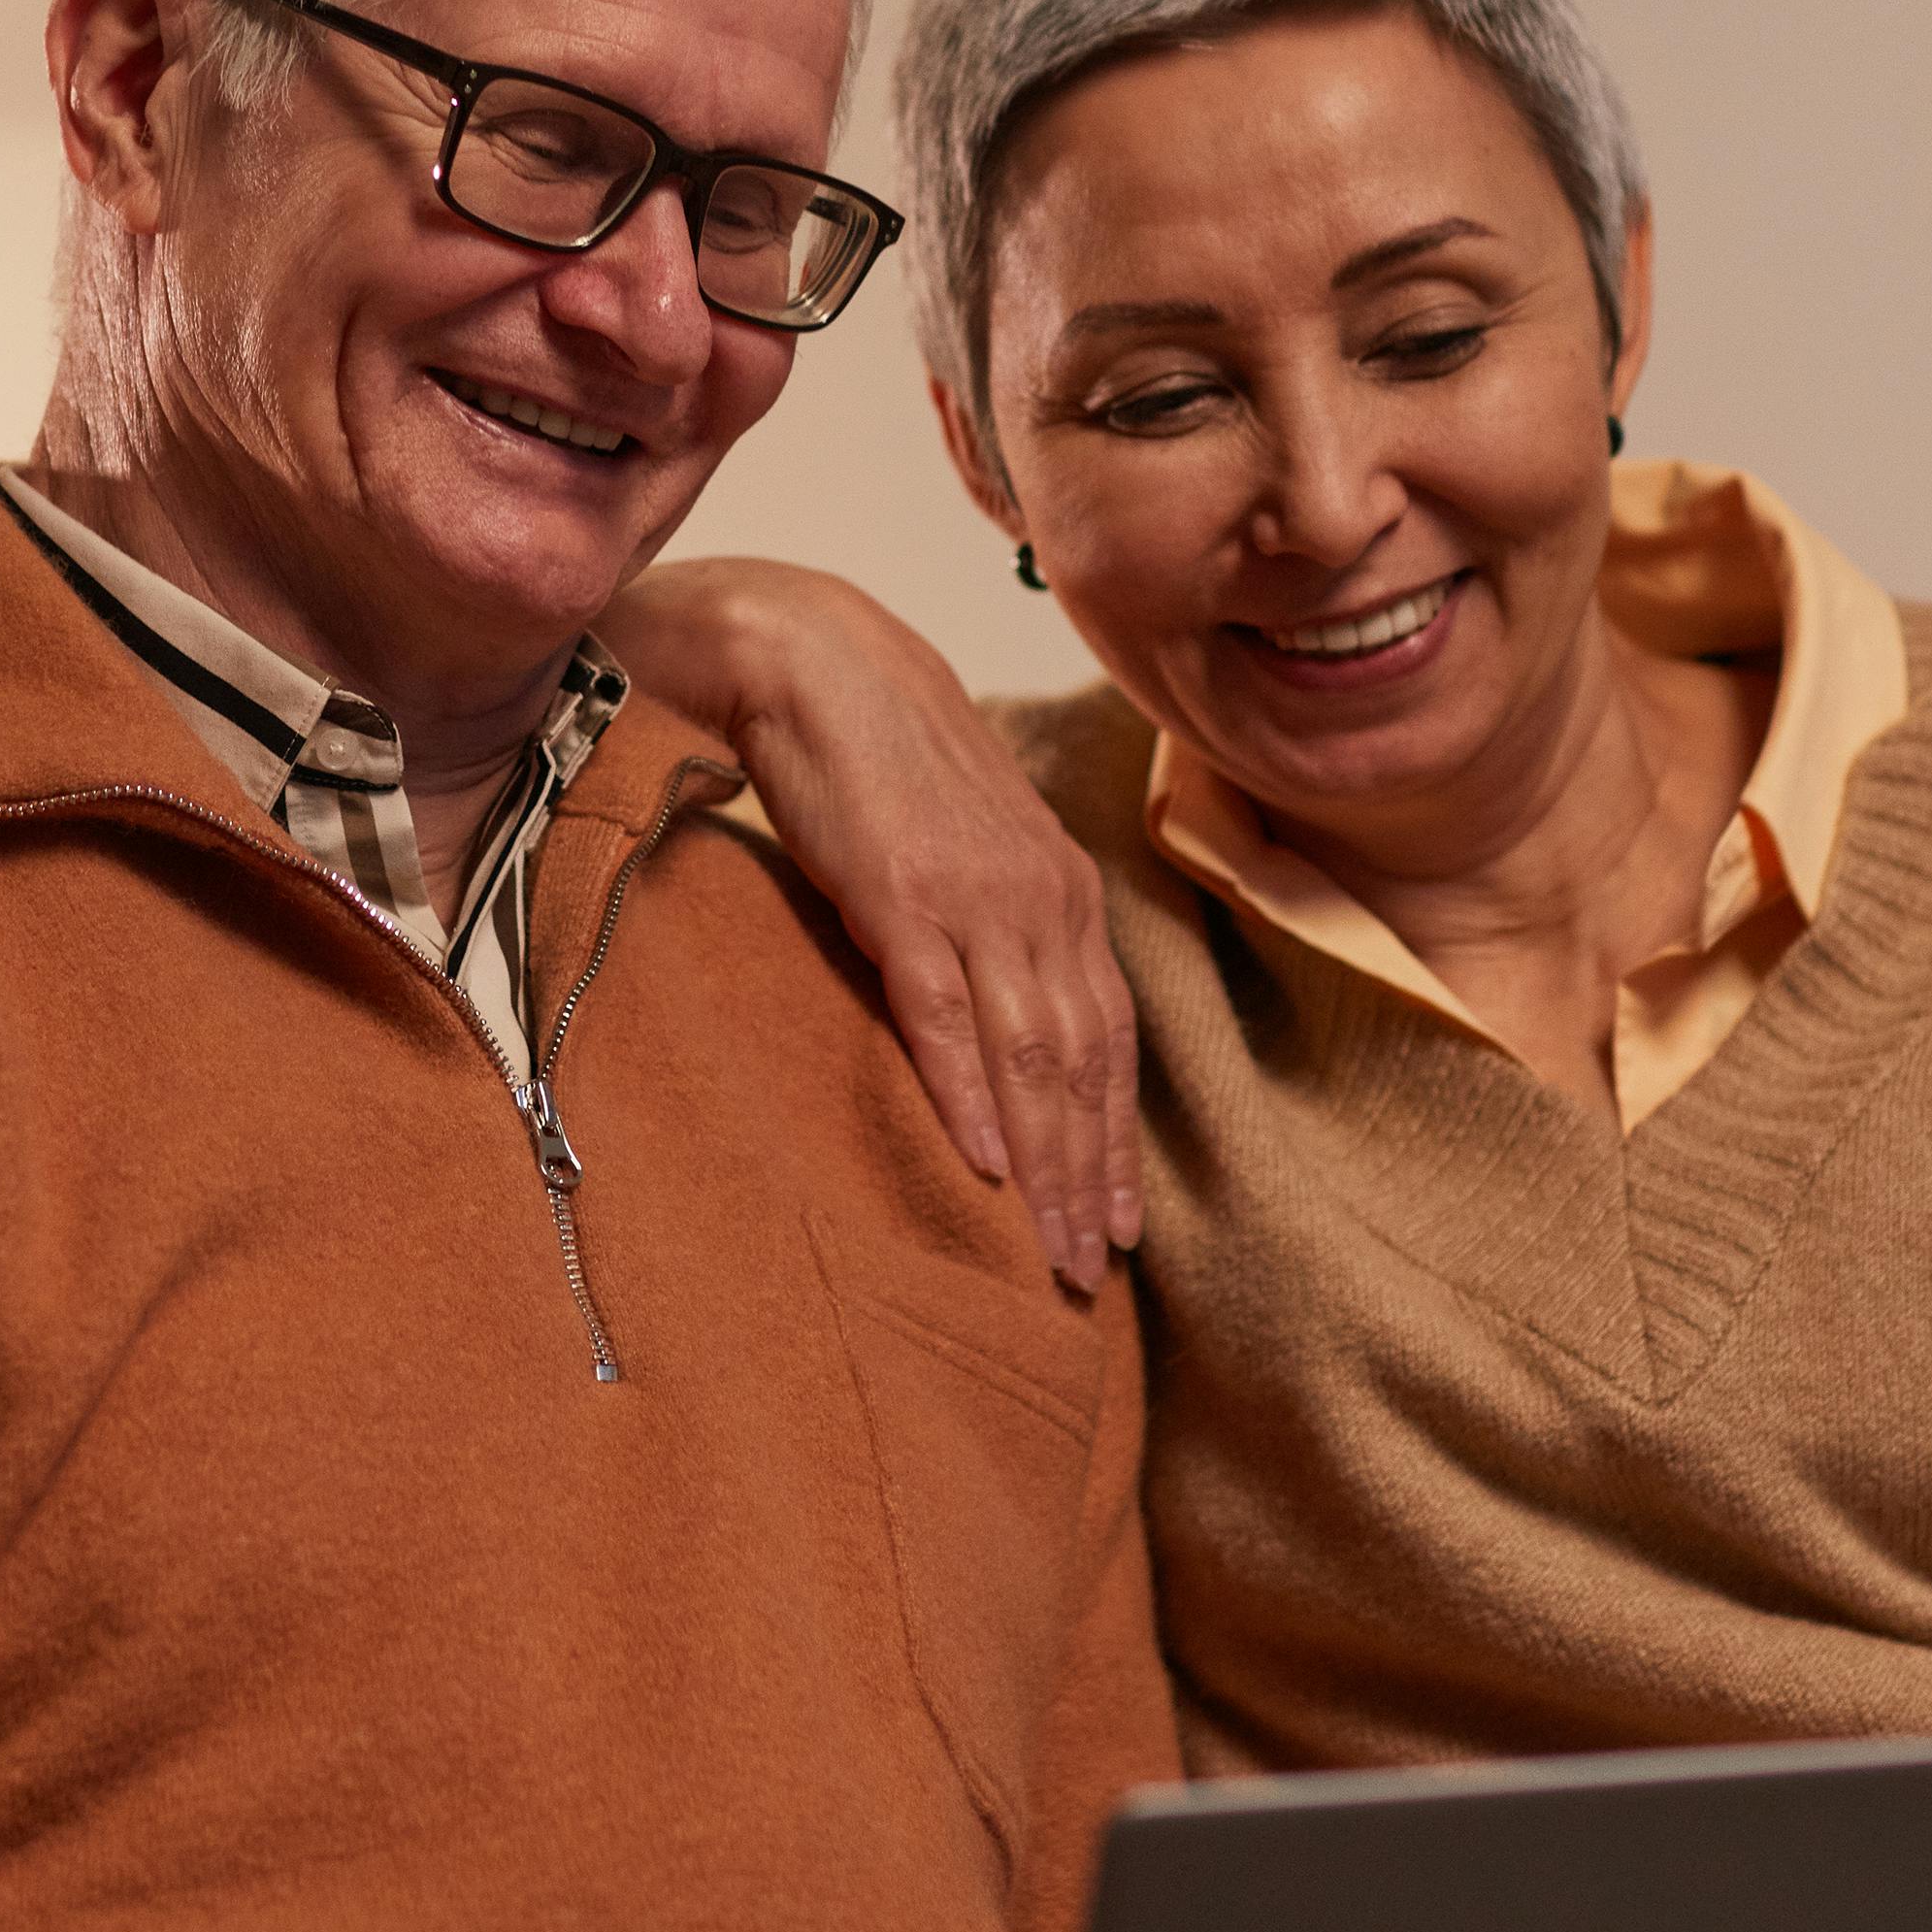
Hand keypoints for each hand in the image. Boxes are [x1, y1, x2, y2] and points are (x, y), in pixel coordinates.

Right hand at [603, 558, 1139, 1286]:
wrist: (811, 656)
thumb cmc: (873, 752)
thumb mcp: (955, 845)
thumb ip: (985, 922)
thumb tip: (989, 1011)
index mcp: (1057, 888)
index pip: (1108, 1037)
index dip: (1116, 1139)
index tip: (1120, 1226)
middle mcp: (1039, 898)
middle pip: (1083, 1064)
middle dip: (1089, 1176)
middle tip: (1091, 1276)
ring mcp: (976, 898)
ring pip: (1032, 1056)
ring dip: (1046, 1164)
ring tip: (1048, 1251)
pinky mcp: (902, 896)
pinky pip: (946, 1014)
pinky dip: (970, 1094)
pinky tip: (984, 1163)